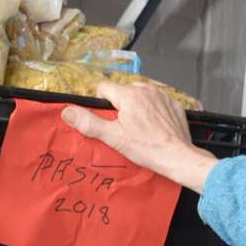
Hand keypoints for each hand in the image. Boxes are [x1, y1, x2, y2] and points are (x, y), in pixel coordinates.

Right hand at [61, 80, 217, 193]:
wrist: (178, 157)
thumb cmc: (146, 148)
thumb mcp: (114, 137)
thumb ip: (89, 123)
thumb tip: (67, 112)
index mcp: (128, 94)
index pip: (103, 87)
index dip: (101, 103)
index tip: (108, 120)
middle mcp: (146, 89)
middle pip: (123, 90)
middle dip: (120, 105)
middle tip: (126, 127)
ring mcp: (162, 95)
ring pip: (140, 95)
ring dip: (137, 106)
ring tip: (141, 127)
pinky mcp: (174, 104)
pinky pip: (157, 101)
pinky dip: (154, 110)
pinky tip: (156, 127)